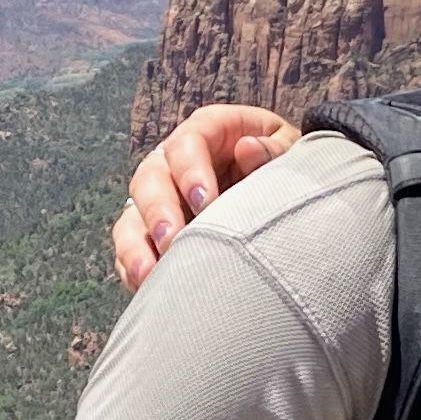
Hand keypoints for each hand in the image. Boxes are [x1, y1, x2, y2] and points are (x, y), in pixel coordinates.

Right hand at [112, 105, 301, 289]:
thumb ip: (273, 150)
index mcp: (208, 133)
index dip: (191, 171)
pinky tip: (145, 286)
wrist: (278, 197)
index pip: (188, 144)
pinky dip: (133, 266)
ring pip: (132, 215)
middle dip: (158, 211)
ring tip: (150, 273)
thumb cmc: (282, 168)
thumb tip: (248, 149)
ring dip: (136, 244)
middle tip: (172, 240)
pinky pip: (131, 249)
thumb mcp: (289, 151)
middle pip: (149, 178)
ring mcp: (159, 199)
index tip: (205, 201)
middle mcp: (174, 163)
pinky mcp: (151, 233)